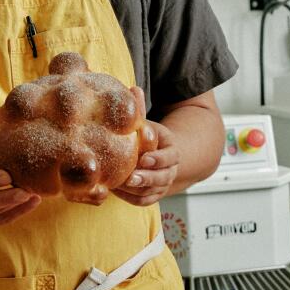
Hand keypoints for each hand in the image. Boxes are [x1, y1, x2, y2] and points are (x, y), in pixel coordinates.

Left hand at [114, 87, 177, 206]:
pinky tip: (117, 191)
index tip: (144, 158)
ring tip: (119, 185)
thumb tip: (133, 88)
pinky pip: (144, 201)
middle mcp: (170, 170)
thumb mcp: (147, 124)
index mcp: (172, 151)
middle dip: (147, 178)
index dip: (158, 159)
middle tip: (131, 177)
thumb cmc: (149, 139)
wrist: (160, 158)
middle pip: (162, 177)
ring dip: (137, 189)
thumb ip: (140, 110)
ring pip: (152, 191)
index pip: (170, 157)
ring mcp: (162, 185)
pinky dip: (132, 198)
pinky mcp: (153, 195)